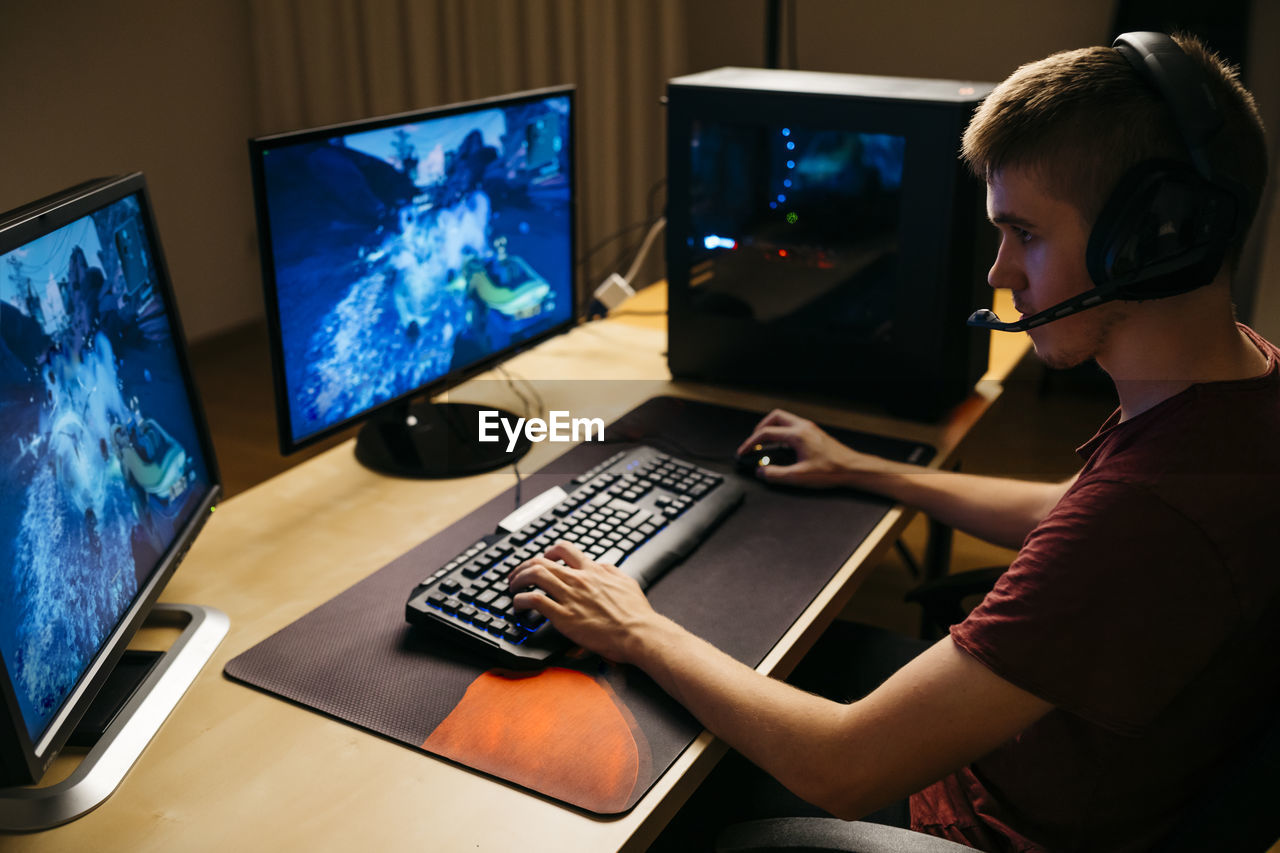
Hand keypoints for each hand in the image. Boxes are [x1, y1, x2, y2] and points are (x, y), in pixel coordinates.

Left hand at [507, 541, 660, 663]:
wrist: (638, 632)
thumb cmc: (636, 613)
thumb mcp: (626, 582)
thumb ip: (611, 571)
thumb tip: (602, 566)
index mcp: (593, 571)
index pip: (564, 549)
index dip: (548, 552)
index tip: (543, 558)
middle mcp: (578, 579)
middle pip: (542, 561)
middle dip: (524, 566)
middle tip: (517, 575)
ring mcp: (570, 596)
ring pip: (534, 575)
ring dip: (518, 579)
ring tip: (513, 587)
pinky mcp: (564, 616)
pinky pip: (534, 600)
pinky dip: (521, 600)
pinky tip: (518, 605)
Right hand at [737, 409, 890, 487]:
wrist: (852, 469)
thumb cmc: (832, 470)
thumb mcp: (799, 477)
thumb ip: (776, 474)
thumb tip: (761, 472)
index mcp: (797, 435)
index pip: (766, 433)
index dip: (750, 443)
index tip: (743, 451)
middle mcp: (803, 427)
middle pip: (774, 417)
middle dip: (760, 428)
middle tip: (753, 442)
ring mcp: (809, 428)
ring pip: (784, 419)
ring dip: (771, 428)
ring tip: (764, 443)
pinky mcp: (814, 433)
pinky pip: (792, 425)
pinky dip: (781, 432)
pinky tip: (781, 446)